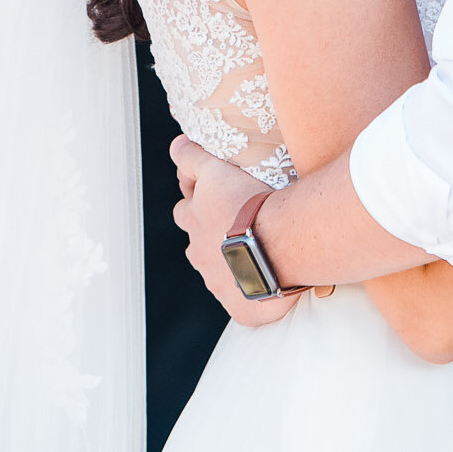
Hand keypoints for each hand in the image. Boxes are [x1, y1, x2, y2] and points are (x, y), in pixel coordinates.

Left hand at [170, 136, 299, 326]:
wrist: (277, 244)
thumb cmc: (249, 204)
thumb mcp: (216, 171)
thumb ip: (192, 158)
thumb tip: (175, 144)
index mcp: (194, 224)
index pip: (184, 210)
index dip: (196, 203)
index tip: (216, 200)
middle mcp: (200, 255)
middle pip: (197, 245)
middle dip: (210, 238)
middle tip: (236, 227)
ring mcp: (219, 284)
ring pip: (219, 273)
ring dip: (232, 263)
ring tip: (258, 252)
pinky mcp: (240, 307)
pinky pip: (243, 300)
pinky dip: (252, 291)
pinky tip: (269, 280)